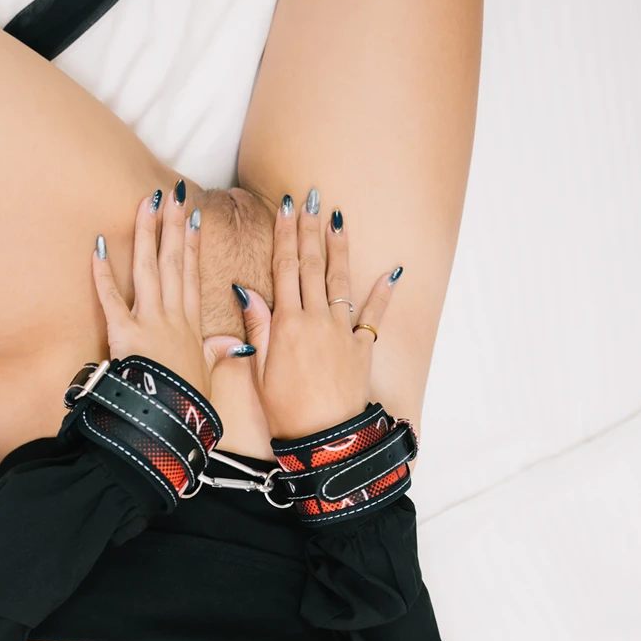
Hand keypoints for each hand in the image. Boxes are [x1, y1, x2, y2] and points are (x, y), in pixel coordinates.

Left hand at [91, 188, 246, 402]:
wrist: (169, 421)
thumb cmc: (187, 404)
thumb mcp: (209, 377)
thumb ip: (219, 355)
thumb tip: (239, 345)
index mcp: (191, 325)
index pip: (192, 276)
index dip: (193, 245)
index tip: (193, 217)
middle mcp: (172, 317)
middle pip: (174, 262)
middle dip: (173, 225)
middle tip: (173, 193)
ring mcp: (149, 322)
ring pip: (148, 268)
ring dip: (146, 233)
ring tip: (147, 201)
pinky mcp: (124, 333)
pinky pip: (110, 298)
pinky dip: (102, 272)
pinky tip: (97, 245)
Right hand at [240, 193, 400, 439]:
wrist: (325, 442)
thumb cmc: (286, 413)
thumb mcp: (260, 372)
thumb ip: (257, 328)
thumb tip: (246, 291)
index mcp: (286, 325)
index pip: (284, 269)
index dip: (285, 236)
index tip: (286, 208)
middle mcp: (316, 320)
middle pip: (311, 266)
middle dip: (310, 230)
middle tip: (311, 198)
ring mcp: (342, 332)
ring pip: (340, 281)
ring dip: (339, 247)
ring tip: (337, 218)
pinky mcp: (362, 348)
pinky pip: (374, 316)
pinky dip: (384, 292)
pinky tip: (393, 270)